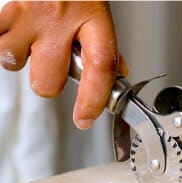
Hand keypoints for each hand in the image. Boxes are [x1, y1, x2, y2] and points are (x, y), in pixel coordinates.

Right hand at [0, 1, 127, 128]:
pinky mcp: (4, 7)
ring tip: (33, 39)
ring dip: (23, 59)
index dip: (93, 101)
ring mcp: (28, 11)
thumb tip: (117, 77)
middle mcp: (60, 15)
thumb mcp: (100, 12)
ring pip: (14, 64)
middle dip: (50, 80)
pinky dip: (5, 43)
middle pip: (48, 82)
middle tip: (53, 60)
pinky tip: (16, 31)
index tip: (85, 119)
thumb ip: (106, 47)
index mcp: (94, 17)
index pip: (100, 69)